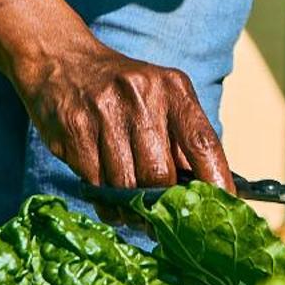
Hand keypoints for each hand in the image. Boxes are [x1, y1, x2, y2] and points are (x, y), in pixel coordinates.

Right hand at [10, 38, 235, 214]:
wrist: (62, 62)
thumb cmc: (123, 90)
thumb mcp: (160, 99)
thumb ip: (183, 139)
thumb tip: (209, 190)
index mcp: (173, 88)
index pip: (203, 142)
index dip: (215, 180)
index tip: (222, 206)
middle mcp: (141, 97)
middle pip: (160, 174)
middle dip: (163, 205)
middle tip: (163, 222)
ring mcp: (105, 112)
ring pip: (126, 185)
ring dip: (132, 208)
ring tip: (135, 214)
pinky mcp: (75, 130)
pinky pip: (96, 184)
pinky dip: (106, 202)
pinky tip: (109, 201)